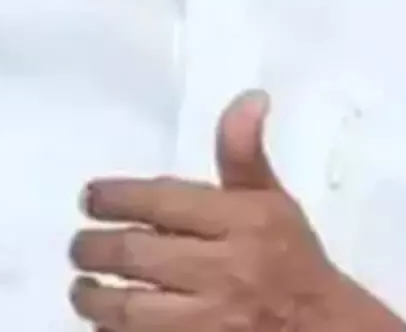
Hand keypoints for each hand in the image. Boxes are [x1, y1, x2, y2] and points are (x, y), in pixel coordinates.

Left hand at [69, 91, 405, 330]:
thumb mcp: (272, 201)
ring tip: (83, 286)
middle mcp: (228, 270)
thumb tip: (248, 97)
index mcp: (244, 222)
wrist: (327, 331)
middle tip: (79, 246)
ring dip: (93, 296)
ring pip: (129, 308)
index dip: (113, 197)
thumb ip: (242, 153)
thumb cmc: (291, 260)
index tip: (89, 198)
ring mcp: (213, 320)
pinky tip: (106, 320)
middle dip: (92, 248)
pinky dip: (113, 329)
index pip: (161, 202)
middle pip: (135, 254)